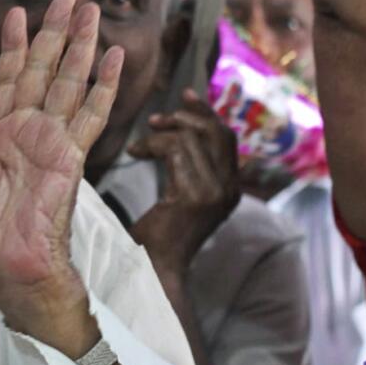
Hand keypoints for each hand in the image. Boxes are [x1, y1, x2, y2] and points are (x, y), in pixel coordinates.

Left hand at [0, 0, 122, 330]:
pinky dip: (104, 85)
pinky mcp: (71, 157)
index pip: (12, 80)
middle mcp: (31, 132)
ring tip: (92, 9)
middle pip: (46, 70)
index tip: (19, 12)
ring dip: (80, 45)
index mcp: (4, 136)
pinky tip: (114, 58)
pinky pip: (90, 115)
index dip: (16, 47)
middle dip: (56, 32)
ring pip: (69, 82)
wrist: (8, 271)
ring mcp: (54, 142)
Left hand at [129, 89, 240, 271]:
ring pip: (192, 137)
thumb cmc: (156, 236)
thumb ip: (186, 167)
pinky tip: (135, 155)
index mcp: (230, 188)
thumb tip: (177, 132)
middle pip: (217, 131)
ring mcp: (215, 192)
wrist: (153, 270)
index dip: (207, 112)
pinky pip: (174, 150)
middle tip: (155, 119)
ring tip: (139, 146)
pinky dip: (151, 145)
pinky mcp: (194, 196)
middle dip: (186, 116)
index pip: (227, 137)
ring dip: (160, 133)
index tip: (187, 94)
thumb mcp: (178, 195)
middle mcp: (229, 189)